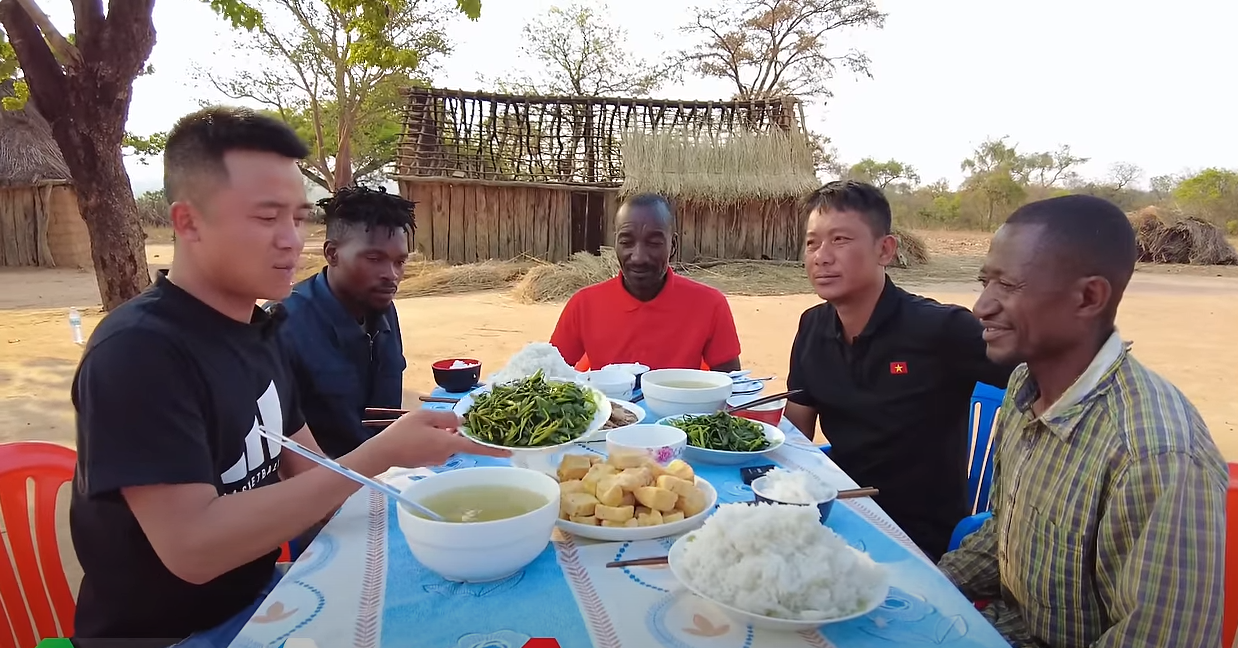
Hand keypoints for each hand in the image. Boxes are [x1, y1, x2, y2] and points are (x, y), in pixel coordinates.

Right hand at [368, 408, 510, 467]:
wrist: (383, 452)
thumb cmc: (403, 433)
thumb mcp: (425, 417)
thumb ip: (446, 418)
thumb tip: (462, 421)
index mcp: (449, 443)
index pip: (477, 447)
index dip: (494, 449)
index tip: (510, 452)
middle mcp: (447, 454)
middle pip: (462, 442)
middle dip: (462, 432)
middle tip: (459, 419)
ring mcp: (438, 459)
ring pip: (450, 443)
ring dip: (449, 434)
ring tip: (436, 422)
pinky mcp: (429, 461)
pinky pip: (441, 447)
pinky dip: (440, 439)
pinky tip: (427, 431)